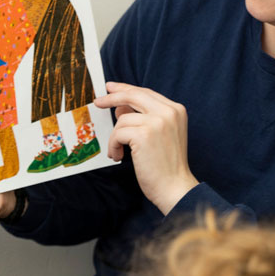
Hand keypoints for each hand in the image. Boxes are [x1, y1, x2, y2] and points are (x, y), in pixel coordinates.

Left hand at [95, 81, 197, 214]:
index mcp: (175, 110)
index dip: (126, 89)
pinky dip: (113, 145)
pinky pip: (117, 133)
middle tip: (98, 101)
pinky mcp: (144, 134)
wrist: (175, 187)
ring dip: (115, 137)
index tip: (112, 88)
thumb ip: (144, 117)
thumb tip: (120, 107)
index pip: (146, 92)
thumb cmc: (166, 166)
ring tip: (118, 151)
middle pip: (133, 95)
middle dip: (113, 97)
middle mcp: (168, 112)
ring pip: (122, 119)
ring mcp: (157, 122)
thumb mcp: (160, 135)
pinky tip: (118, 156)